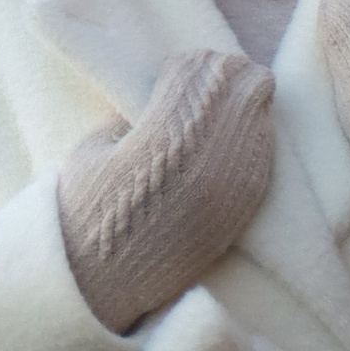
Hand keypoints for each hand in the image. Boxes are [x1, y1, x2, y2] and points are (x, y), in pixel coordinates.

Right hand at [57, 48, 273, 335]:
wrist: (96, 286)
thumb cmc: (84, 212)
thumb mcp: (96, 146)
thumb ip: (139, 111)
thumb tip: (172, 88)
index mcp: (163, 133)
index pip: (200, 66)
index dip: (188, 64)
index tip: (176, 72)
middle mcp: (207, 157)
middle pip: (242, 81)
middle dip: (223, 77)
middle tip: (205, 84)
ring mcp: (232, 186)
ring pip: (262, 114)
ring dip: (242, 104)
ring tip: (217, 111)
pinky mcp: (244, 210)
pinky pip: (265, 154)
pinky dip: (252, 139)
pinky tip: (230, 142)